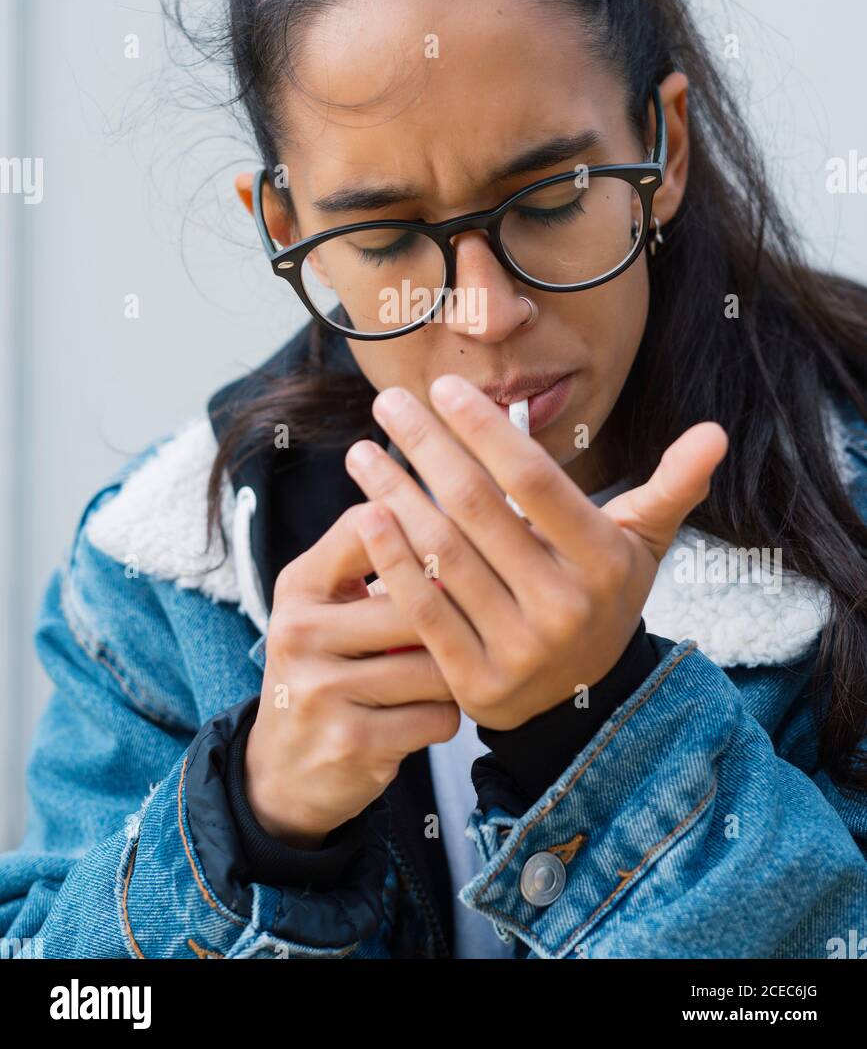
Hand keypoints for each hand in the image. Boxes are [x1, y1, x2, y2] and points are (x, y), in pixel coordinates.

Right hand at [244, 503, 458, 846]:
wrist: (281, 769)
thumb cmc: (326, 668)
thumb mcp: (325, 606)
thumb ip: (374, 560)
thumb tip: (459, 513)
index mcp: (298, 586)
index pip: (367, 526)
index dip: (424, 528)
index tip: (459, 539)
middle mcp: (300, 632)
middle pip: (415, 602)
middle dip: (456, 616)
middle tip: (478, 620)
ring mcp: (322, 690)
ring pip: (436, 664)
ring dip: (456, 671)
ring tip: (450, 670)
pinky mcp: (353, 742)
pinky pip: (438, 716)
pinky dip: (446, 715)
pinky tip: (429, 712)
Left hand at [344, 375, 727, 730]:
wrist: (583, 700)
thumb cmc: (602, 595)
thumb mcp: (641, 544)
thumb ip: (671, 486)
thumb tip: (716, 432)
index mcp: (604, 562)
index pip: (534, 480)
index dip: (486, 429)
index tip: (445, 387)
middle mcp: (566, 607)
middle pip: (479, 509)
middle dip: (427, 447)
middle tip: (389, 402)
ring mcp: (521, 651)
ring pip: (444, 555)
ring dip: (395, 495)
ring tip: (363, 453)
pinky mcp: (478, 684)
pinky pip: (424, 610)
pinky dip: (392, 561)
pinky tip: (367, 516)